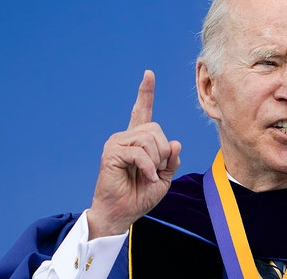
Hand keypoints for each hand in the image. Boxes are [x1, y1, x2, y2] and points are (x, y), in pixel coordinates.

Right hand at [87, 70, 181, 238]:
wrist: (122, 213)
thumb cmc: (140, 196)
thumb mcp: (165, 176)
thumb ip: (171, 159)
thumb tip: (175, 142)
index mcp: (138, 140)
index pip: (143, 111)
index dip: (146, 93)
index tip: (148, 74)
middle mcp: (126, 137)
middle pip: (156, 129)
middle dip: (163, 153)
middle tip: (154, 170)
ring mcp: (117, 143)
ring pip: (150, 139)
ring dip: (156, 161)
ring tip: (147, 174)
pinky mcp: (112, 152)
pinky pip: (140, 153)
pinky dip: (149, 168)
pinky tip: (145, 178)